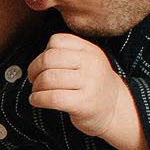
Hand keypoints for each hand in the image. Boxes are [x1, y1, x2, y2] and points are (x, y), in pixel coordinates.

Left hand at [27, 35, 146, 149]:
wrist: (115, 109)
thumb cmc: (93, 85)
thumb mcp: (87, 62)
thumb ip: (66, 54)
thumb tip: (36, 61)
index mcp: (90, 50)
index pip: (57, 41)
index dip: (43, 53)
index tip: (42, 66)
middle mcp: (91, 64)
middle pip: (49, 59)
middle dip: (34, 70)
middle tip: (34, 79)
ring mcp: (89, 83)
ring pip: (48, 79)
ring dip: (36, 87)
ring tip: (37, 92)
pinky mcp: (83, 103)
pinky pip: (52, 98)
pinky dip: (38, 99)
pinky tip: (36, 100)